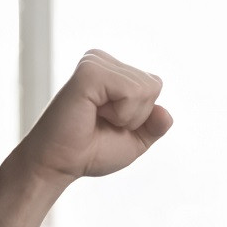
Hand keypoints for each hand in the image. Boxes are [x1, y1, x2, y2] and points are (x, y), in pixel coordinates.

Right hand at [19, 50, 172, 183]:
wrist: (60, 164)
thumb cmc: (91, 151)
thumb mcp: (134, 140)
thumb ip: (155, 126)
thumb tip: (166, 113)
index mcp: (112, 71)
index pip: (155, 85)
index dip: (142, 115)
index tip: (113, 124)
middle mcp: (103, 61)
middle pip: (153, 85)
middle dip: (137, 116)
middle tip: (103, 123)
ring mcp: (95, 63)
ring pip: (145, 88)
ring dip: (127, 116)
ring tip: (96, 118)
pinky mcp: (88, 72)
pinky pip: (130, 91)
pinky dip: (121, 113)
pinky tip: (94, 113)